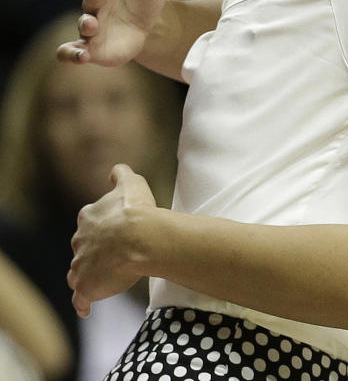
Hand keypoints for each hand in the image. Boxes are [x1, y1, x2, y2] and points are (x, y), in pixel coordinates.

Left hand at [68, 165, 156, 317]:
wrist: (139, 238)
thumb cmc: (137, 210)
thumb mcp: (132, 182)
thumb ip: (121, 174)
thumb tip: (116, 170)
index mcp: (88, 218)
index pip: (89, 223)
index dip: (102, 228)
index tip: (115, 231)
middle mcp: (79, 242)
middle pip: (82, 248)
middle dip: (93, 251)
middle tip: (113, 255)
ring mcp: (81, 265)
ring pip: (79, 272)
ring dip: (88, 275)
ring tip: (101, 279)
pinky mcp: (86, 286)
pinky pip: (80, 298)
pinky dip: (82, 303)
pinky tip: (86, 307)